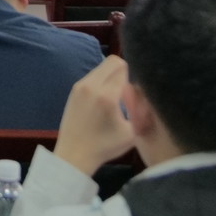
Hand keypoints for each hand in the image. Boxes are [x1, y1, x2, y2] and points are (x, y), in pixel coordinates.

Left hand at [51, 57, 135, 177]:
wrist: (74, 154)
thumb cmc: (105, 146)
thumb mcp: (132, 132)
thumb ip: (140, 110)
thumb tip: (142, 93)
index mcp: (107, 95)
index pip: (123, 68)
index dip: (133, 77)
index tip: (134, 91)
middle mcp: (91, 85)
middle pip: (113, 61)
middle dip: (123, 71)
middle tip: (127, 90)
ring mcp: (80, 85)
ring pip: (102, 67)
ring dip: (111, 75)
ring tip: (115, 96)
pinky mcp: (74, 89)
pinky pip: (93, 75)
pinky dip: (101, 81)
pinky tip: (103, 99)